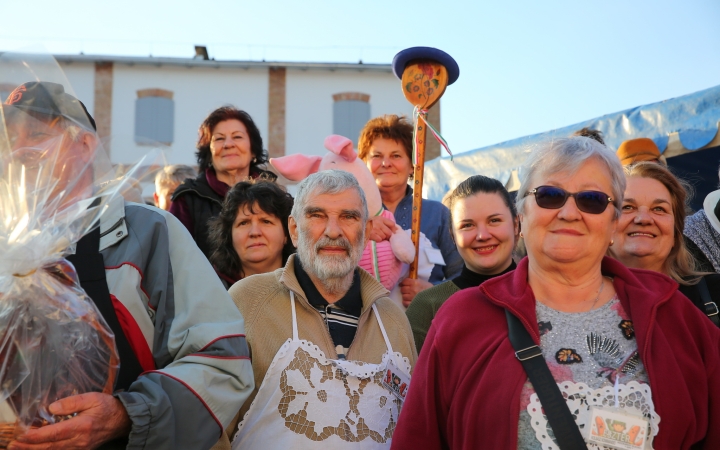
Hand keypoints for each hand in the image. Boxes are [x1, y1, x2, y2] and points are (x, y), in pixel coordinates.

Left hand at [9, 393, 131, 449]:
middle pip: (50, 446)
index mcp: (82, 426)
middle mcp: (80, 440)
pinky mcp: (81, 449)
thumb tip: (51, 407)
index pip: (54, 433)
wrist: (123, 420)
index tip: (21, 435)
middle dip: (29, 446)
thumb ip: (72, 402)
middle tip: (13, 444)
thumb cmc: (108, 407)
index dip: (35, 436)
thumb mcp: (92, 398)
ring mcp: (80, 447)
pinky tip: (38, 448)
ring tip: (19, 447)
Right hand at [368, 216, 394, 241]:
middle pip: (389, 232)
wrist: (357, 226)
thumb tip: (395, 230)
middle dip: (387, 235)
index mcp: (380, 218)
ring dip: (382, 238)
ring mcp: (375, 229)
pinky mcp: (371, 234)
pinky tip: (374, 238)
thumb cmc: (369, 224)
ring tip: (377, 236)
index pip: (392, 224)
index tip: (392, 232)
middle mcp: (378, 223)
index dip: (393, 229)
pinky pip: (379, 239)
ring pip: (384, 237)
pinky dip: (378, 240)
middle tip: (384, 236)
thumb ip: (385, 222)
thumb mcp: (377, 219)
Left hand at [400, 278, 432, 306]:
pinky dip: (406, 302)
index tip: (403, 284)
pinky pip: (405, 302)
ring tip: (410, 297)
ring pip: (403, 296)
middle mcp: (413, 289)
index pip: (404, 281)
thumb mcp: (423, 282)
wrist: (436, 297)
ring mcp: (412, 297)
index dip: (403, 283)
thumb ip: (415, 281)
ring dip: (406, 296)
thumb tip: (407, 282)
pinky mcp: (412, 304)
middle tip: (408, 291)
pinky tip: (410, 301)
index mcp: (415, 282)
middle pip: (402, 289)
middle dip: (405, 290)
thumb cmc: (430, 289)